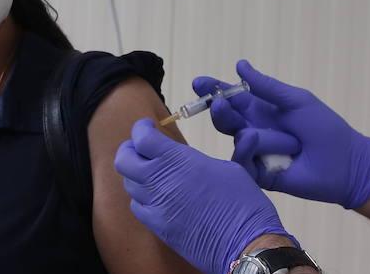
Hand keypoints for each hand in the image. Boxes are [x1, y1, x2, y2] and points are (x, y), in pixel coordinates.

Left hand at [114, 118, 292, 273]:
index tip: (147, 127)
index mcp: (178, 160)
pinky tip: (156, 197)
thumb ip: (194, 160)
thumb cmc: (243, 202)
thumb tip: (183, 160)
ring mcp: (156, 206)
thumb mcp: (225, 168)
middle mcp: (160, 181)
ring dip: (136, 175)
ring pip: (129, 184)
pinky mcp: (157, 227)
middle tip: (141, 147)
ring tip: (152, 173)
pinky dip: (142, 199)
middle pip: (124, 160)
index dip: (141, 129)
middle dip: (129, 149)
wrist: (245, 243)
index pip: (142, 138)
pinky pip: (138, 207)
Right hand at [193, 60, 369, 208]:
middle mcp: (254, 129)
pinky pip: (242, 161)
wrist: (344, 163)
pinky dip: (247, 151)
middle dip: (219, 109)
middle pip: (225, 118)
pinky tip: (256, 144)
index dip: (214, 90)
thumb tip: (239, 64)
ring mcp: (255, 152)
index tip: (198, 82)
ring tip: (260, 133)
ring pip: (235, 137)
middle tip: (217, 103)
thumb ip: (267, 87)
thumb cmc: (324, 128)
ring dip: (248, 131)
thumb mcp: (296, 101)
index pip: (232, 97)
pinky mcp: (258, 174)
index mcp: (262, 110)